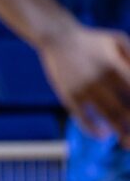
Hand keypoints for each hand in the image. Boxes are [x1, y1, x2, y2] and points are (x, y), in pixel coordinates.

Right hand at [38, 26, 129, 146]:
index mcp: (116, 66)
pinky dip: (93, 129)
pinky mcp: (69, 96)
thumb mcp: (118, 41)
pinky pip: (83, 118)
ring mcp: (84, 89)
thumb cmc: (91, 40)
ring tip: (126, 141)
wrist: (57, 38)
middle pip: (125, 108)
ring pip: (107, 115)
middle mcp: (101, 79)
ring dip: (119, 131)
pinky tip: (102, 135)